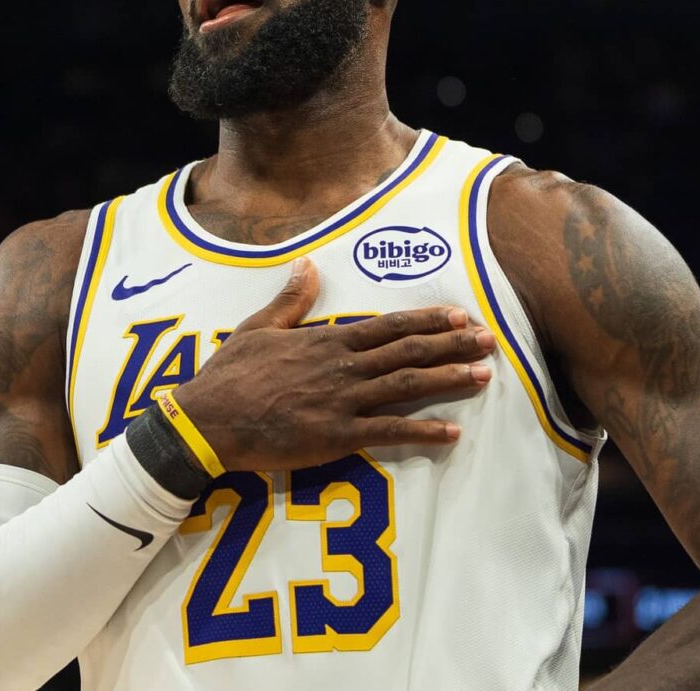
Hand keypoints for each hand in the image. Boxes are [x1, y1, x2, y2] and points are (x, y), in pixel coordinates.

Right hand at [174, 257, 494, 471]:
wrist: (209, 420)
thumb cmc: (230, 375)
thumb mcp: (258, 328)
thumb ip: (290, 300)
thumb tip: (306, 265)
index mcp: (325, 340)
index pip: (386, 325)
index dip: (426, 320)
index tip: (459, 315)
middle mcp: (342, 367)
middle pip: (408, 351)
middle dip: (452, 345)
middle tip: (489, 341)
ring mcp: (342, 401)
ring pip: (407, 385)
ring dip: (448, 379)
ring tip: (483, 376)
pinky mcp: (337, 435)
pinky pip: (389, 431)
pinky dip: (423, 432)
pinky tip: (452, 433)